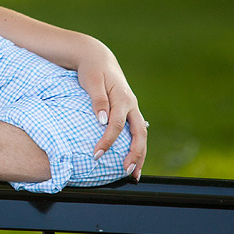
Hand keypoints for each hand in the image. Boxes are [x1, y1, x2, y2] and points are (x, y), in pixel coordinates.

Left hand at [76, 40, 146, 180]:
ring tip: (134, 175)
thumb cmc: (92, 70)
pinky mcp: (129, 112)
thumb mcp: (92, 81)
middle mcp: (131, 105)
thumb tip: (102, 120)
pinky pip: (136, 132)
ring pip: (141, 135)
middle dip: (135, 154)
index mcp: (123, 98)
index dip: (108, 140)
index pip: (117, 124)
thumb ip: (98, 100)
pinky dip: (136, 147)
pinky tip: (131, 160)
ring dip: (140, 155)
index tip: (96, 154)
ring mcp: (132, 109)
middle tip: (127, 172)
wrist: (98, 58)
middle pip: (139, 134)